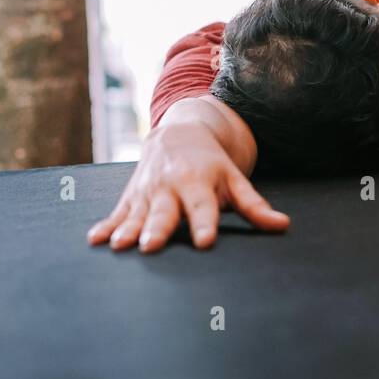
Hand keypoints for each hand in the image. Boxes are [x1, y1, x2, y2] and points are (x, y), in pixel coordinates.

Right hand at [88, 121, 289, 252]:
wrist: (178, 132)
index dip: (204, 223)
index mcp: (199, 184)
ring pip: (137, 214)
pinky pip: (117, 212)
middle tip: (151, 246)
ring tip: (120, 246)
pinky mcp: (132, 196)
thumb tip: (283, 226)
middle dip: (158, 229)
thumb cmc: (213, 164)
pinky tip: (95, 240)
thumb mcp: (235, 180)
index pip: (203, 208)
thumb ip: (255, 206)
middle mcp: (171, 187)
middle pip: (165, 212)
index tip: (204, 242)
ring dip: (128, 230)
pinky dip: (106, 226)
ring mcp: (148, 192)